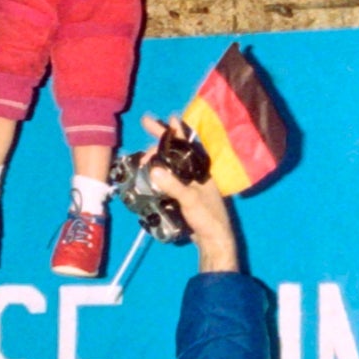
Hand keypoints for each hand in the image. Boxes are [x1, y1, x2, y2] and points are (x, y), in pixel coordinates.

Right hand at [141, 115, 238, 272]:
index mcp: (201, 169)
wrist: (214, 240)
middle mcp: (196, 173)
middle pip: (176, 152)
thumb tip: (153, 169)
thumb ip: (173, 185)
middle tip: (144, 137)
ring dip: (157, 158)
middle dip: (159, 143)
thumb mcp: (190, 200)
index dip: (175, 130)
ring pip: (171, 164)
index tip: (163, 117)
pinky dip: (159, 173)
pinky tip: (149, 174)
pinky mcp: (184, 195)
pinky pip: (169, 177)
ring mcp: (190, 184)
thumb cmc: (207, 218)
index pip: (186, 144)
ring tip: (143, 156)